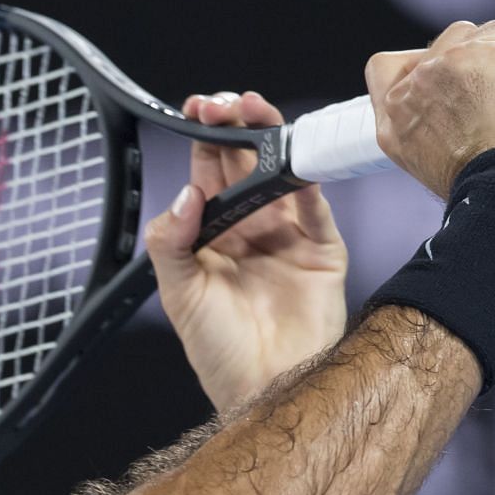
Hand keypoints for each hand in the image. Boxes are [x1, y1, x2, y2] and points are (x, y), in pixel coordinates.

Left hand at [142, 91, 349, 410]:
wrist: (266, 391)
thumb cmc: (219, 352)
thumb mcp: (179, 295)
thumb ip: (172, 242)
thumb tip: (186, 193)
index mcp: (211, 234)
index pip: (207, 171)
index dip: (203, 137)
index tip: (195, 109)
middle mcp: (250, 227)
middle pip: (244, 161)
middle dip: (234, 125)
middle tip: (224, 103)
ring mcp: (288, 235)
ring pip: (280, 172)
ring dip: (269, 138)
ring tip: (253, 111)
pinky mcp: (322, 249)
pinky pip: (315, 204)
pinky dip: (304, 178)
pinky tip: (290, 157)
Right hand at [365, 19, 494, 197]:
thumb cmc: (488, 193)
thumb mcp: (439, 166)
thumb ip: (439, 131)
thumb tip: (475, 114)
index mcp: (392, 126)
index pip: (386, 70)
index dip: (418, 67)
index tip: (449, 82)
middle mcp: (408, 93)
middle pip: (437, 46)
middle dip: (470, 58)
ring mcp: (440, 69)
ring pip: (474, 34)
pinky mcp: (479, 55)